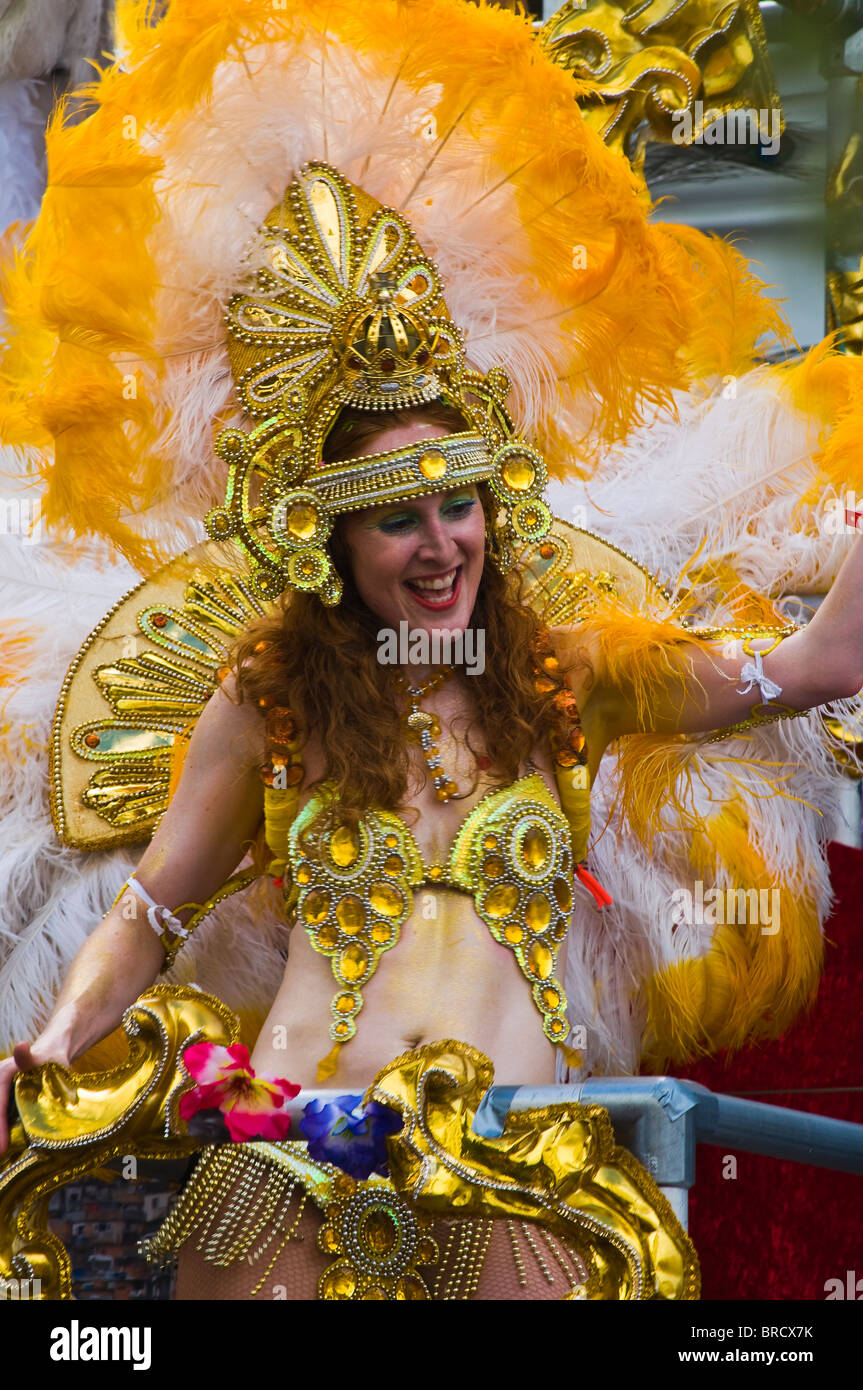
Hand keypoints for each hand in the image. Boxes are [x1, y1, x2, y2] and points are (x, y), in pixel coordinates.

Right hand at [0, 1028, 71, 1154]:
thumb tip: (21, 1046)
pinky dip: (3, 1128)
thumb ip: (27, 1058)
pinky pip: (2, 1113)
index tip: (2, 1148)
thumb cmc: (49, 1058)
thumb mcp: (41, 1058)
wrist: (51, 1055)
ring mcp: (0, 1093)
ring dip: (0, 1132)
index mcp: (2, 1076)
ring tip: (3, 1154)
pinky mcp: (4, 1100)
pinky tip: (5, 1146)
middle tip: (2, 1155)